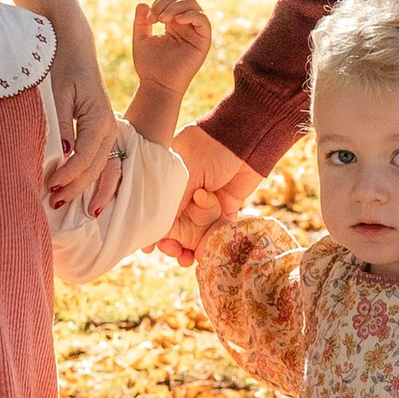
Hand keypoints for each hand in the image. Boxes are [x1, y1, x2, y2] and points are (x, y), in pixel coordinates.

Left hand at [43, 12, 120, 209]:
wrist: (75, 46)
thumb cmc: (63, 67)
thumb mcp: (58, 94)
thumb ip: (62, 125)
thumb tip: (64, 155)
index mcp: (100, 119)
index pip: (84, 158)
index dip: (67, 176)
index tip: (49, 187)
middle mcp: (110, 127)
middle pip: (95, 168)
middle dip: (75, 189)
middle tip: (53, 203)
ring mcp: (110, 129)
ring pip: (101, 168)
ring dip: (85, 188)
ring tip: (66, 203)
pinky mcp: (103, 130)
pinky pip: (102, 160)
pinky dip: (93, 178)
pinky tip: (82, 192)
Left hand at [131, 0, 213, 93]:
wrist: (158, 85)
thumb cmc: (149, 66)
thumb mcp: (141, 38)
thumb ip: (141, 21)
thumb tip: (143, 3)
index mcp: (173, 24)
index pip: (172, 0)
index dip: (160, 2)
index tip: (148, 18)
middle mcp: (186, 26)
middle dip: (167, 3)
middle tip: (155, 18)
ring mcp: (195, 33)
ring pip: (193, 6)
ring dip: (176, 7)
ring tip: (163, 19)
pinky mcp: (203, 41)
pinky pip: (203, 20)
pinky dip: (190, 15)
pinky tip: (177, 21)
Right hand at [155, 124, 263, 263]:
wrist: (251, 137)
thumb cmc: (213, 147)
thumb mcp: (188, 171)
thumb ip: (174, 199)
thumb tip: (158, 228)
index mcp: (169, 177)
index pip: (155, 207)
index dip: (151, 228)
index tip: (148, 247)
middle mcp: (185, 190)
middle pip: (174, 223)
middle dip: (171, 241)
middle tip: (171, 252)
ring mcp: (206, 199)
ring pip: (194, 231)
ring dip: (189, 247)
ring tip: (187, 259)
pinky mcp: (226, 205)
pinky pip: (216, 229)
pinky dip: (211, 242)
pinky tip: (206, 254)